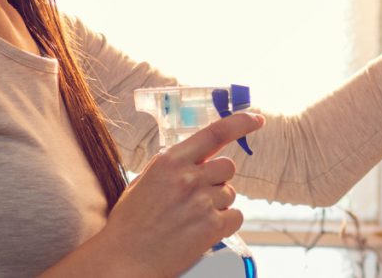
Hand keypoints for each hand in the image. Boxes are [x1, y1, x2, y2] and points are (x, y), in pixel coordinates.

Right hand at [98, 112, 264, 276]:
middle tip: (199, 197)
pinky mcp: (212, 226)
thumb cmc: (130, 225)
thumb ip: (171, 167)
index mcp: (170, 161)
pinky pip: (236, 216)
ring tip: (192, 219)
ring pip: (230, 193)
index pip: (215, 132)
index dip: (241, 122)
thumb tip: (195, 157)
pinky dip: (225, 224)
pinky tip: (205, 231)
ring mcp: (202, 201)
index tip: (257, 119)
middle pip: (227, 166)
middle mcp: (188, 177)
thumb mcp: (143, 183)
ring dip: (218, 204)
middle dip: (218, 179)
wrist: (123, 261)